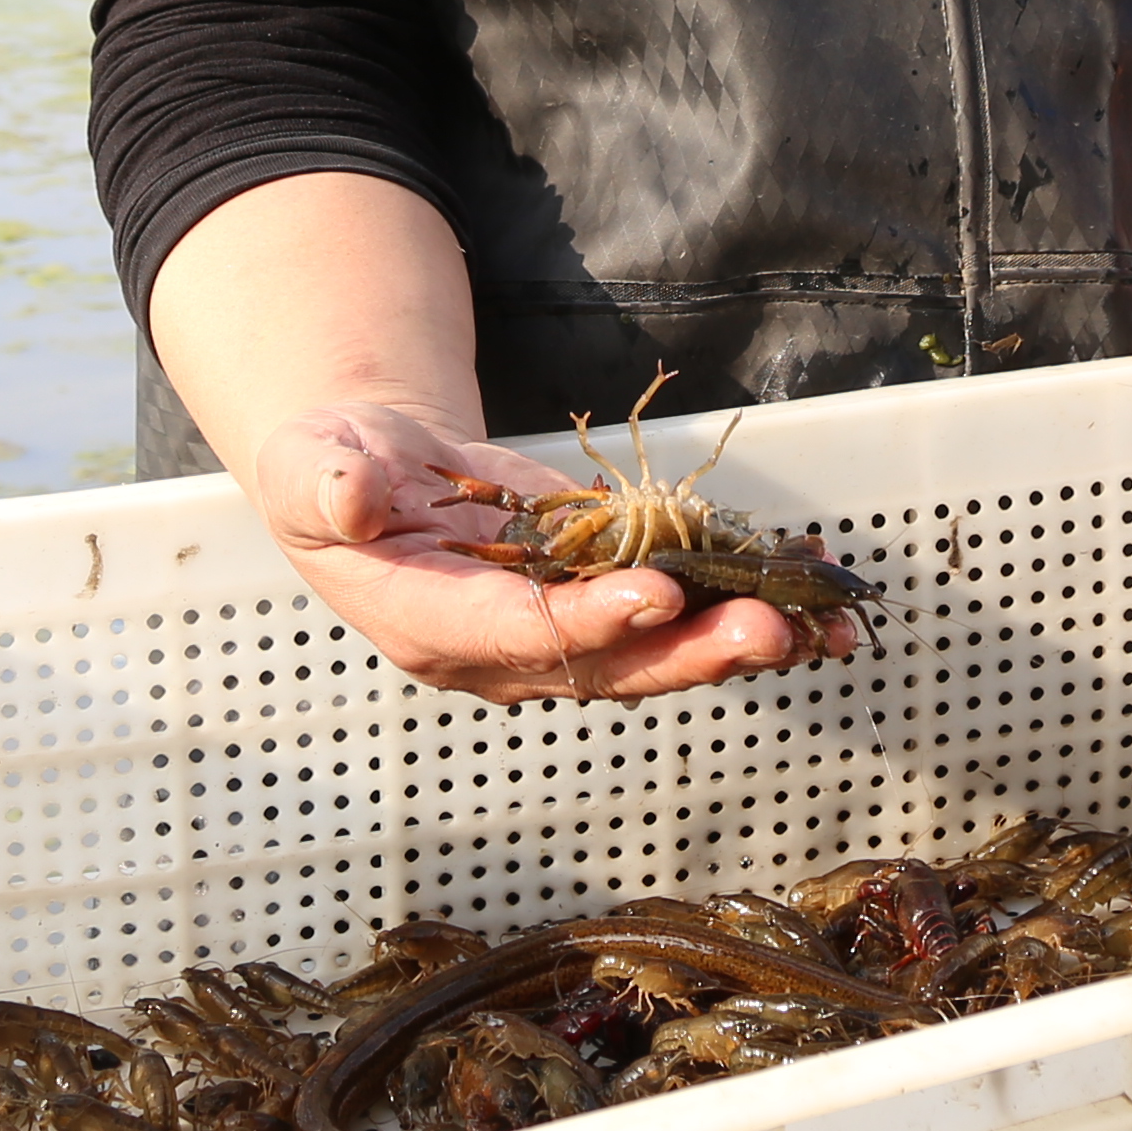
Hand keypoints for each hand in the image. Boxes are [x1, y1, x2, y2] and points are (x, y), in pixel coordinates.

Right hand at [247, 404, 850, 702]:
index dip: (587, 618)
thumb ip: (330, 482)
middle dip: (692, 650)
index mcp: (428, 625)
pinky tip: (811, 587)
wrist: (368, 474)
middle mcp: (503, 651)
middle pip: (610, 666)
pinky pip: (676, 612)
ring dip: (740, 639)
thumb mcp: (309, 464)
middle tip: (770, 628)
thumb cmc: (329, 469)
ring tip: (822, 626)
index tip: (654, 590)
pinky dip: (744, 599)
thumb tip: (355, 495)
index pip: (516, 633)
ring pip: (657, 653)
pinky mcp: (598, 601)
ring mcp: (557, 634)